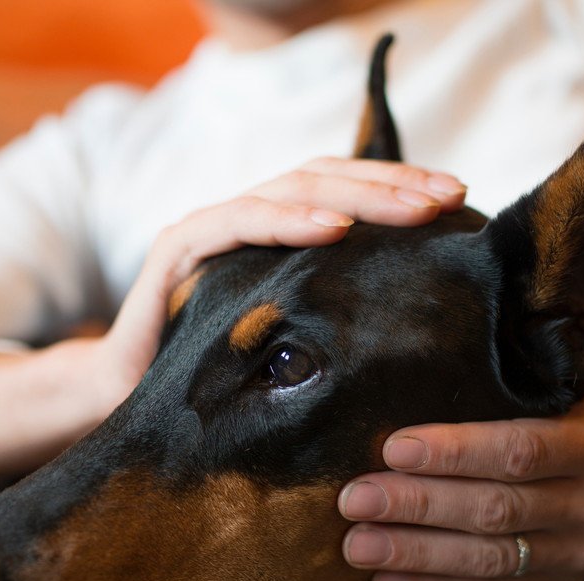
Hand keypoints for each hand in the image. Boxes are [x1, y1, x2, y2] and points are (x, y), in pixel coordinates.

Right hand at [97, 157, 467, 402]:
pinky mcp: (175, 249)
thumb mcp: (288, 340)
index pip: (343, 190)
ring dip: (355, 195)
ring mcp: (208, 227)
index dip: (399, 186)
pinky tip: (331, 229)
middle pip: (326, 178)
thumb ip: (331, 310)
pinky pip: (235, 220)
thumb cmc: (211, 376)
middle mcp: (243, 218)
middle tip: (449, 197)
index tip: (459, 200)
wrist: (124, 399)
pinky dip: (285, 219)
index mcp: (273, 234)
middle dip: (392, 185)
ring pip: (290, 188)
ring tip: (410, 209)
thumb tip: (417, 311)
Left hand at [338, 351, 583, 580]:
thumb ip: (540, 327)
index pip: (520, 448)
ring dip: (417, 554)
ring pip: (489, 560)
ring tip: (356, 545)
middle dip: (419, 505)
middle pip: (495, 509)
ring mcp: (579, 552)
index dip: (456, 451)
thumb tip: (473, 267)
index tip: (393, 445)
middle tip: (353, 498)